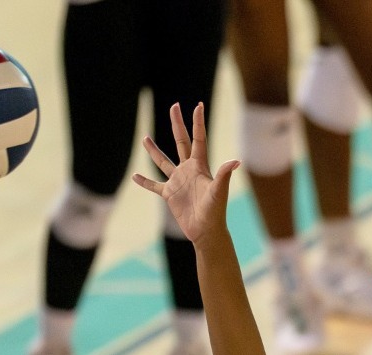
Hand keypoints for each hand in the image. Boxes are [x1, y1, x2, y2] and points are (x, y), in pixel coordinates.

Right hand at [132, 102, 237, 244]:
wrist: (206, 231)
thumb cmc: (215, 211)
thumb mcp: (218, 191)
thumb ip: (224, 175)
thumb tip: (236, 161)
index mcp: (200, 166)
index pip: (199, 139)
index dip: (198, 123)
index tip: (198, 105)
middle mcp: (188, 170)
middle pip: (180, 141)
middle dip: (177, 124)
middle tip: (174, 106)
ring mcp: (177, 181)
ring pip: (163, 161)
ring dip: (154, 150)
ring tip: (145, 138)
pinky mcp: (170, 194)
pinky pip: (154, 186)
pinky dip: (144, 181)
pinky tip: (135, 176)